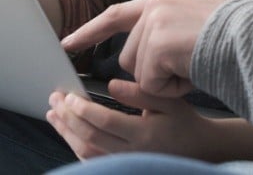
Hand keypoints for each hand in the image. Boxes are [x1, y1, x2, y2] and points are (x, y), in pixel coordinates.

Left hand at [47, 80, 212, 159]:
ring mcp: (125, 163)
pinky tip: (68, 134)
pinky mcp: (122, 166)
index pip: (104, 122)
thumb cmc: (184, 121)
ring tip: (53, 116)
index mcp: (143, 133)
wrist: (199, 149)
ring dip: (66, 134)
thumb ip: (140, 92)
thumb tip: (111, 86)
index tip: (69, 95)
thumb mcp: (168, 100)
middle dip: (68, 118)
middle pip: (90, 138)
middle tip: (54, 99)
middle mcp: (131, 152)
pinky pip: (93, 161)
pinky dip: (76, 147)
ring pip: (87, 153)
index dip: (82, 109)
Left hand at [62, 0, 226, 97]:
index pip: (117, 14)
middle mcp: (155, 7)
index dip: (91, 30)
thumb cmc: (234, 39)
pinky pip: (151, 84)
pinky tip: (191, 74)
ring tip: (193, 67)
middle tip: (187, 66)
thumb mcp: (194, 23)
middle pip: (129, 56)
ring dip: (163, 81)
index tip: (67, 43)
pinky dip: (171, 89)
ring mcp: (155, 24)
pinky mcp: (158, 46)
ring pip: (138, 72)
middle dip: (151, 72)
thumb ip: (166, 31)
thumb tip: (141, 58)